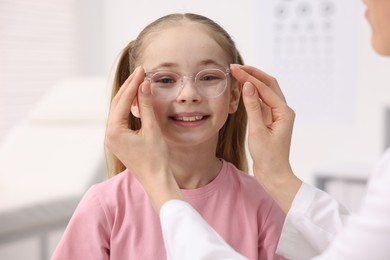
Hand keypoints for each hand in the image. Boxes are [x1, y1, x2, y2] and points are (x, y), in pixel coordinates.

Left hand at [105, 66, 182, 212]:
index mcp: (114, 131)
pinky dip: (128, 107)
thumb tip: (144, 85)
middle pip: (117, 103)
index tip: (141, 70)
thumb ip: (147, 106)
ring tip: (139, 82)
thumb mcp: (152, 129)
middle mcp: (109, 134)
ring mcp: (112, 138)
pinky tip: (137, 100)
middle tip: (140, 72)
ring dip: (128, 96)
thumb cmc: (156, 158)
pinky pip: (121, 119)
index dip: (133, 84)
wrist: (155, 180)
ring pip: (118, 110)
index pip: (122, 100)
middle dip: (129, 87)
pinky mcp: (118, 141)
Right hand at [230, 64, 301, 212]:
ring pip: (265, 91)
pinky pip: (262, 101)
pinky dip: (252, 93)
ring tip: (237, 73)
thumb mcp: (257, 131)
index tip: (234, 69)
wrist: (273, 174)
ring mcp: (277, 114)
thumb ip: (253, 107)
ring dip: (252, 81)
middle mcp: (283, 110)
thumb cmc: (267, 156)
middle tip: (235, 67)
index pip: (265, 87)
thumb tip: (248, 86)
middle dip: (252, 73)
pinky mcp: (270, 120)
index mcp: (284, 111)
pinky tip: (242, 89)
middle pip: (269, 84)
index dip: (248, 77)